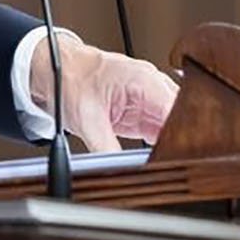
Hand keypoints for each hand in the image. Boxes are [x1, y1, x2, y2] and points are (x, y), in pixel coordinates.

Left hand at [28, 34, 178, 152]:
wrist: (56, 70)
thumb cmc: (70, 80)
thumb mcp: (87, 120)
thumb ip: (105, 148)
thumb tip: (118, 170)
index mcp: (144, 79)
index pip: (176, 109)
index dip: (183, 134)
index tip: (183, 155)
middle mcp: (151, 85)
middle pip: (181, 116)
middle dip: (181, 140)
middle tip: (175, 163)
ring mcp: (148, 97)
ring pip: (173, 123)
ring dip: (171, 142)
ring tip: (167, 162)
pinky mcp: (142, 109)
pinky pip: (160, 127)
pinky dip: (160, 141)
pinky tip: (159, 155)